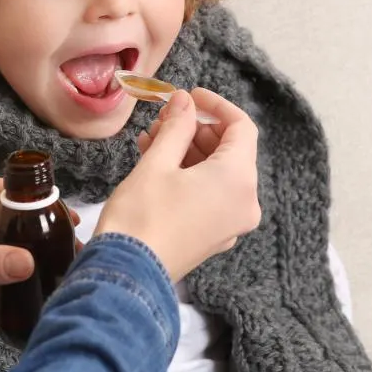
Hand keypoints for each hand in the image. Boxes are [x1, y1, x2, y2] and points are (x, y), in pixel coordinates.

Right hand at [96, 88, 260, 282]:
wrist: (127, 275)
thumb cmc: (142, 215)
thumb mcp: (158, 162)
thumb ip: (177, 126)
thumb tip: (185, 101)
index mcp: (238, 180)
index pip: (241, 127)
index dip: (216, 105)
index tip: (188, 96)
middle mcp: (245, 202)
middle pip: (231, 150)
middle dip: (197, 129)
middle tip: (163, 118)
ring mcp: (232, 223)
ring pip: (219, 172)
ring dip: (189, 150)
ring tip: (153, 138)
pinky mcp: (215, 236)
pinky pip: (212, 194)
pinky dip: (191, 174)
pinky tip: (157, 161)